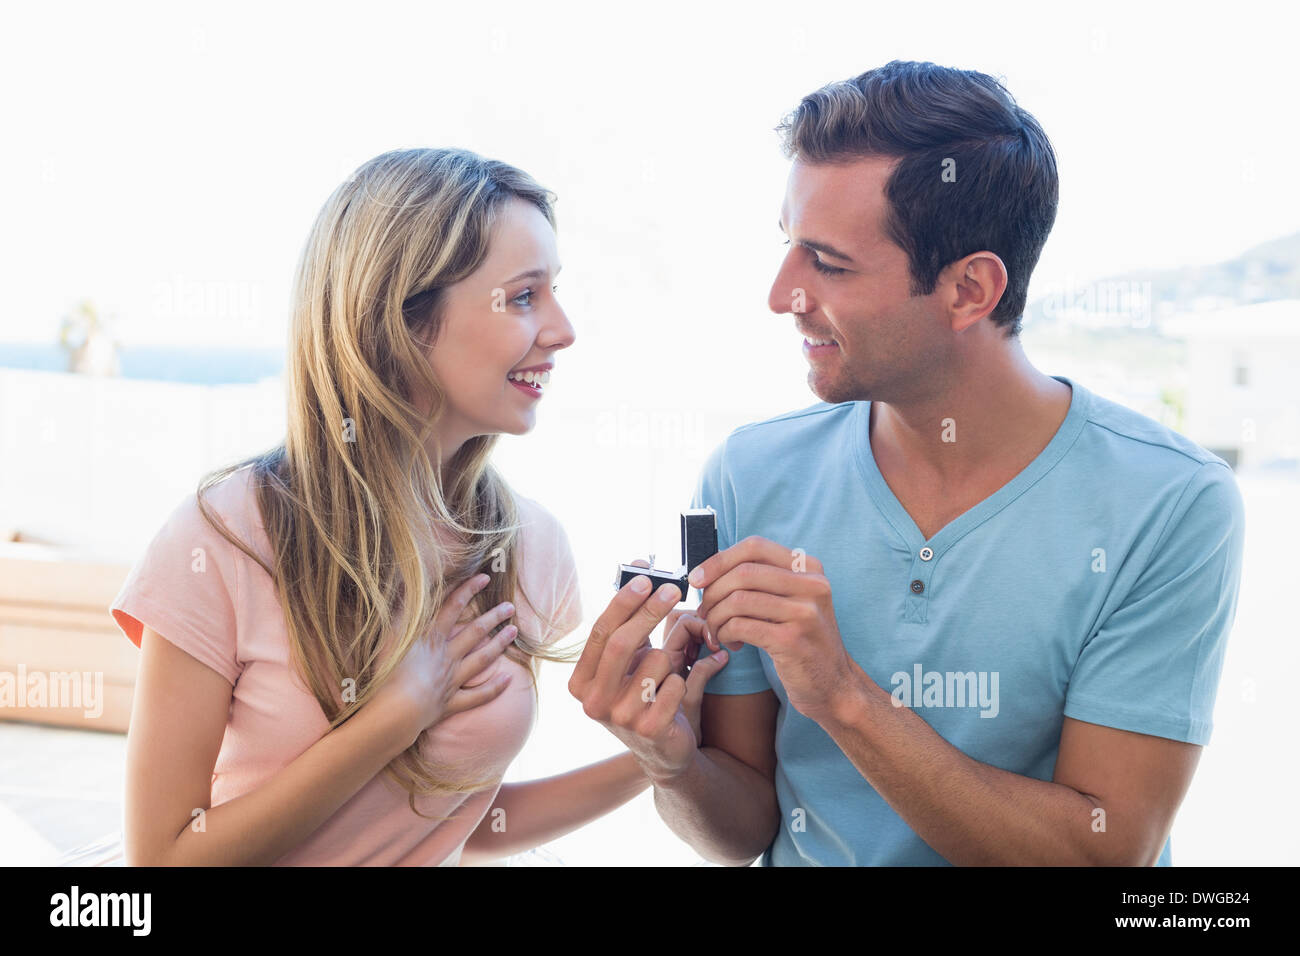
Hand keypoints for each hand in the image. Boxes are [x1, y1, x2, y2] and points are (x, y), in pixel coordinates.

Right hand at [373, 572, 518, 745]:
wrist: (396, 710)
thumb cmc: (387, 673)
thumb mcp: (389, 637)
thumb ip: (399, 612)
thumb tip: (406, 587)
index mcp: (431, 639)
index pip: (453, 607)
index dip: (469, 590)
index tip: (485, 578)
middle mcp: (446, 656)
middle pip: (474, 632)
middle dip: (493, 617)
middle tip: (510, 607)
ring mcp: (451, 680)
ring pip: (481, 660)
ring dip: (498, 644)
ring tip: (514, 632)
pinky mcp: (450, 703)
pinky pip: (477, 696)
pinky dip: (494, 688)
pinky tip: (508, 680)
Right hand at [568, 571, 728, 783]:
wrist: (665, 750)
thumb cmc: (645, 694)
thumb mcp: (632, 658)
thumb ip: (631, 617)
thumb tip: (642, 567)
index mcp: (581, 681)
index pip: (600, 632)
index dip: (624, 602)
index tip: (646, 578)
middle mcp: (592, 702)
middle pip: (621, 643)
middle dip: (649, 611)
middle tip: (673, 590)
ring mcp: (618, 719)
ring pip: (654, 662)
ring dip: (671, 660)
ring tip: (667, 675)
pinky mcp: (648, 730)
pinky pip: (674, 685)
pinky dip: (681, 681)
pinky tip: (674, 696)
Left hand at [690, 536, 855, 724]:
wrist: (834, 684)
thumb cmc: (801, 640)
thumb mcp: (793, 600)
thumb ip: (763, 580)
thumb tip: (710, 569)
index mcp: (809, 568)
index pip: (755, 546)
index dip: (719, 560)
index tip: (698, 579)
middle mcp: (812, 585)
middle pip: (742, 572)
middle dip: (712, 593)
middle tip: (704, 612)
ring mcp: (804, 612)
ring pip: (737, 600)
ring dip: (715, 617)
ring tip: (717, 631)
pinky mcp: (792, 640)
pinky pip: (740, 626)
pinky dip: (724, 634)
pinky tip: (730, 644)